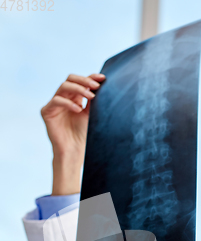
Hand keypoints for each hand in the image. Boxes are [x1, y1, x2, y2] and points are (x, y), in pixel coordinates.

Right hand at [40, 73, 105, 194]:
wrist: (74, 151)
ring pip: (63, 86)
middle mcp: (63, 98)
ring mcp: (54, 104)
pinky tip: (78, 109)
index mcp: (74, 97)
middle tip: (96, 87)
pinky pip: (56, 101)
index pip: (80, 82)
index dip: (90, 77)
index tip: (102, 79)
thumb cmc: (83, 135)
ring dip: (79, 89)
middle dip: (84, 81)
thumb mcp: (91, 114)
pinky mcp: (46, 111)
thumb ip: (92, 99)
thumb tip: (100, 83)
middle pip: (70, 79)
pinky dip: (68, 103)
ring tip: (90, 97)